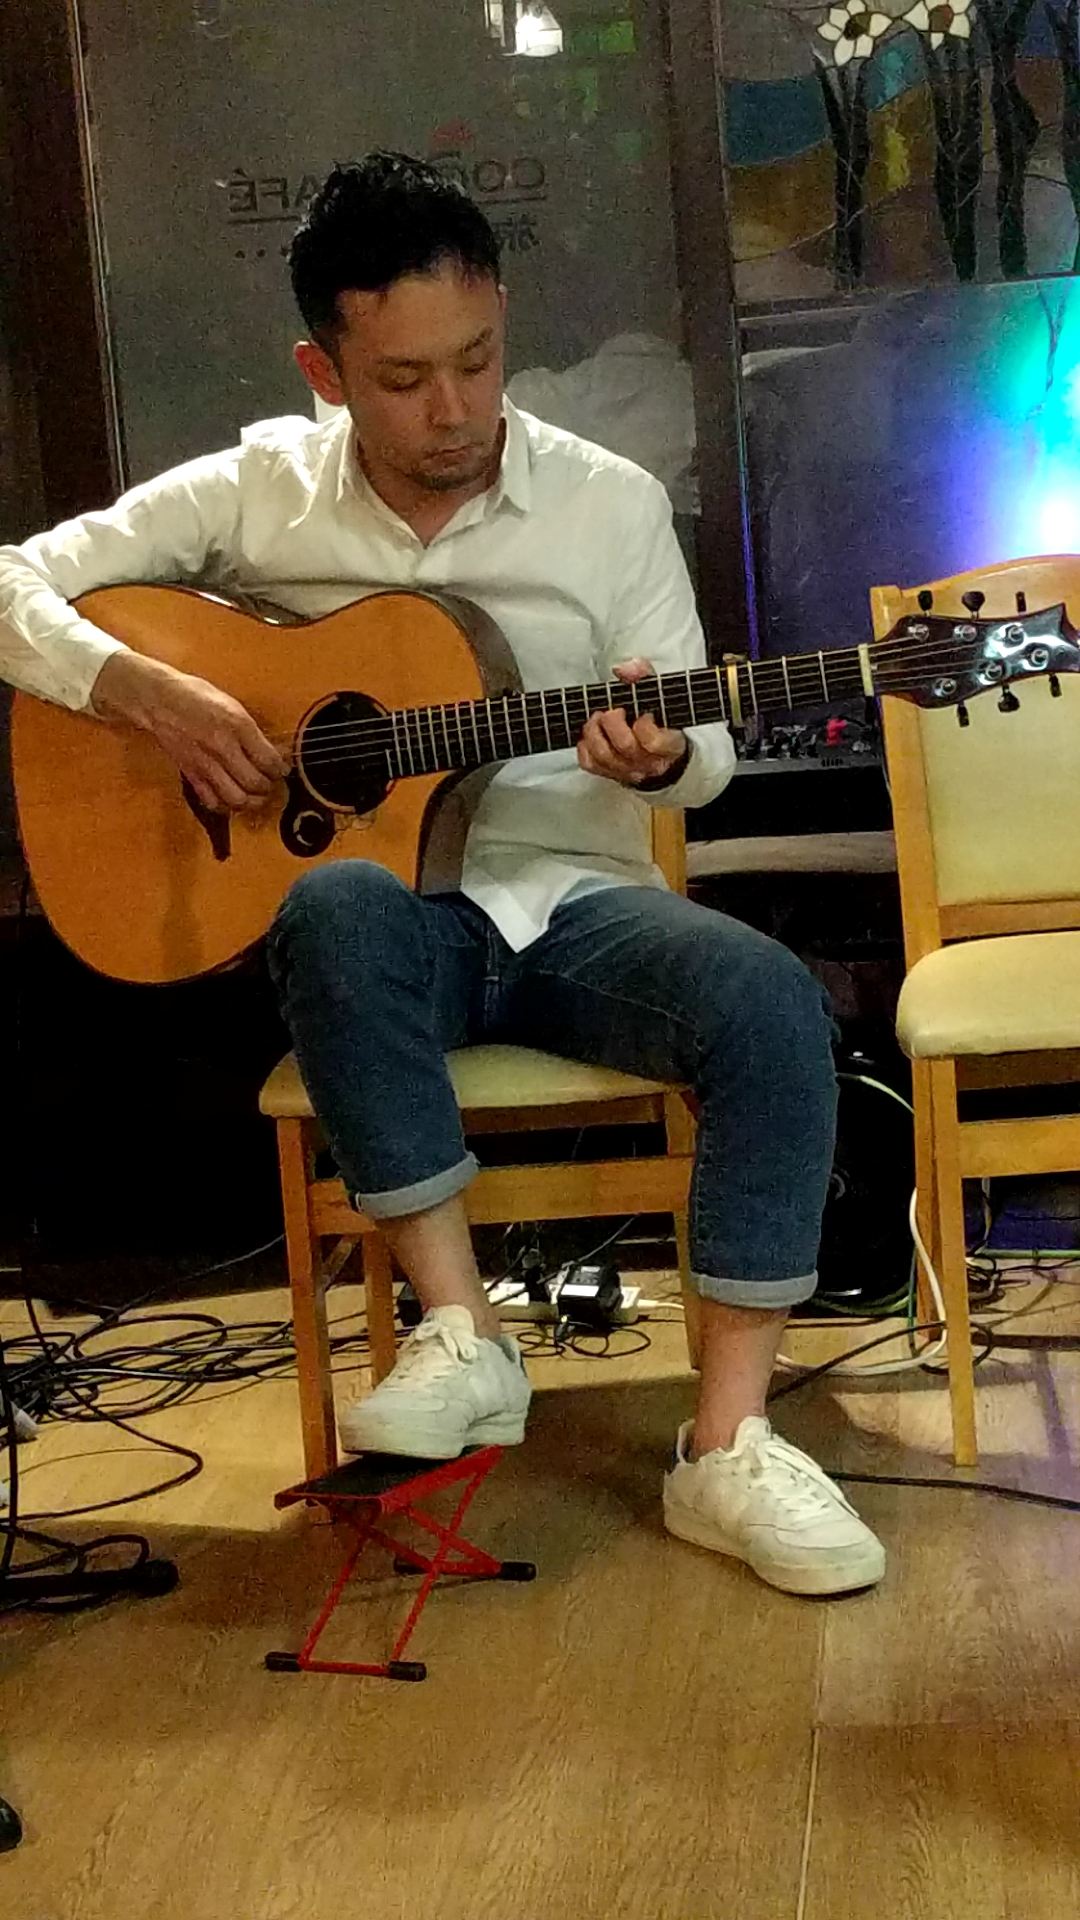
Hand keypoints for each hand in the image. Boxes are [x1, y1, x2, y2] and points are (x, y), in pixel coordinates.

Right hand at [91, 649, 286, 811]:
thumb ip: (252, 732)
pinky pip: (212, 801)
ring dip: (250, 802)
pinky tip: (231, 798)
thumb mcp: (232, 705)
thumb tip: (272, 753)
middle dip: (268, 788)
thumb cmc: (197, 697)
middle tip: (270, 784)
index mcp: (237, 725)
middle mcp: (222, 747)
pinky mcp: (191, 774)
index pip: (269, 760)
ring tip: (254, 796)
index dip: (280, 769)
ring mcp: (205, 763)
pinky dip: (226, 806)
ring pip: (236, 798)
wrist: (159, 700)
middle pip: (255, 783)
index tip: (282, 770)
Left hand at [577, 658, 686, 787]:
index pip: (653, 741)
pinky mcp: (608, 774)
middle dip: (613, 722)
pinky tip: (590, 733)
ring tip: (597, 718)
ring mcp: (627, 771)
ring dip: (595, 731)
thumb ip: (644, 677)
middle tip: (612, 711)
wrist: (659, 756)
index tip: (644, 712)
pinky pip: (590, 763)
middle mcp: (648, 763)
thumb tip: (624, 668)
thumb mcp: (658, 696)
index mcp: (668, 746)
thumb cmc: (659, 722)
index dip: (644, 723)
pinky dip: (584, 746)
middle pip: (625, 746)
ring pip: (604, 755)